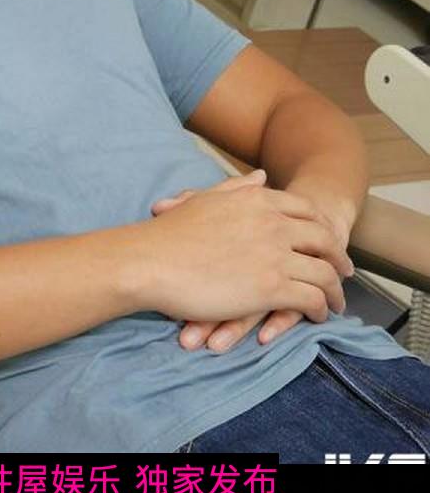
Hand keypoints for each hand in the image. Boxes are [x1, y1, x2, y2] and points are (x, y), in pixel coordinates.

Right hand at [151, 175, 355, 351]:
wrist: (149, 261)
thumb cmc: (169, 232)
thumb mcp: (206, 199)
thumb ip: (238, 187)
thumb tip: (262, 176)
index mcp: (257, 199)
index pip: (306, 211)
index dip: (321, 228)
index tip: (327, 242)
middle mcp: (273, 223)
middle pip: (323, 239)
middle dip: (338, 257)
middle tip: (345, 273)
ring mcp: (274, 254)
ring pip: (324, 272)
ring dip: (335, 289)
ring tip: (336, 302)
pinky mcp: (271, 286)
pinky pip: (311, 298)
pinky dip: (320, 308)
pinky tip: (317, 316)